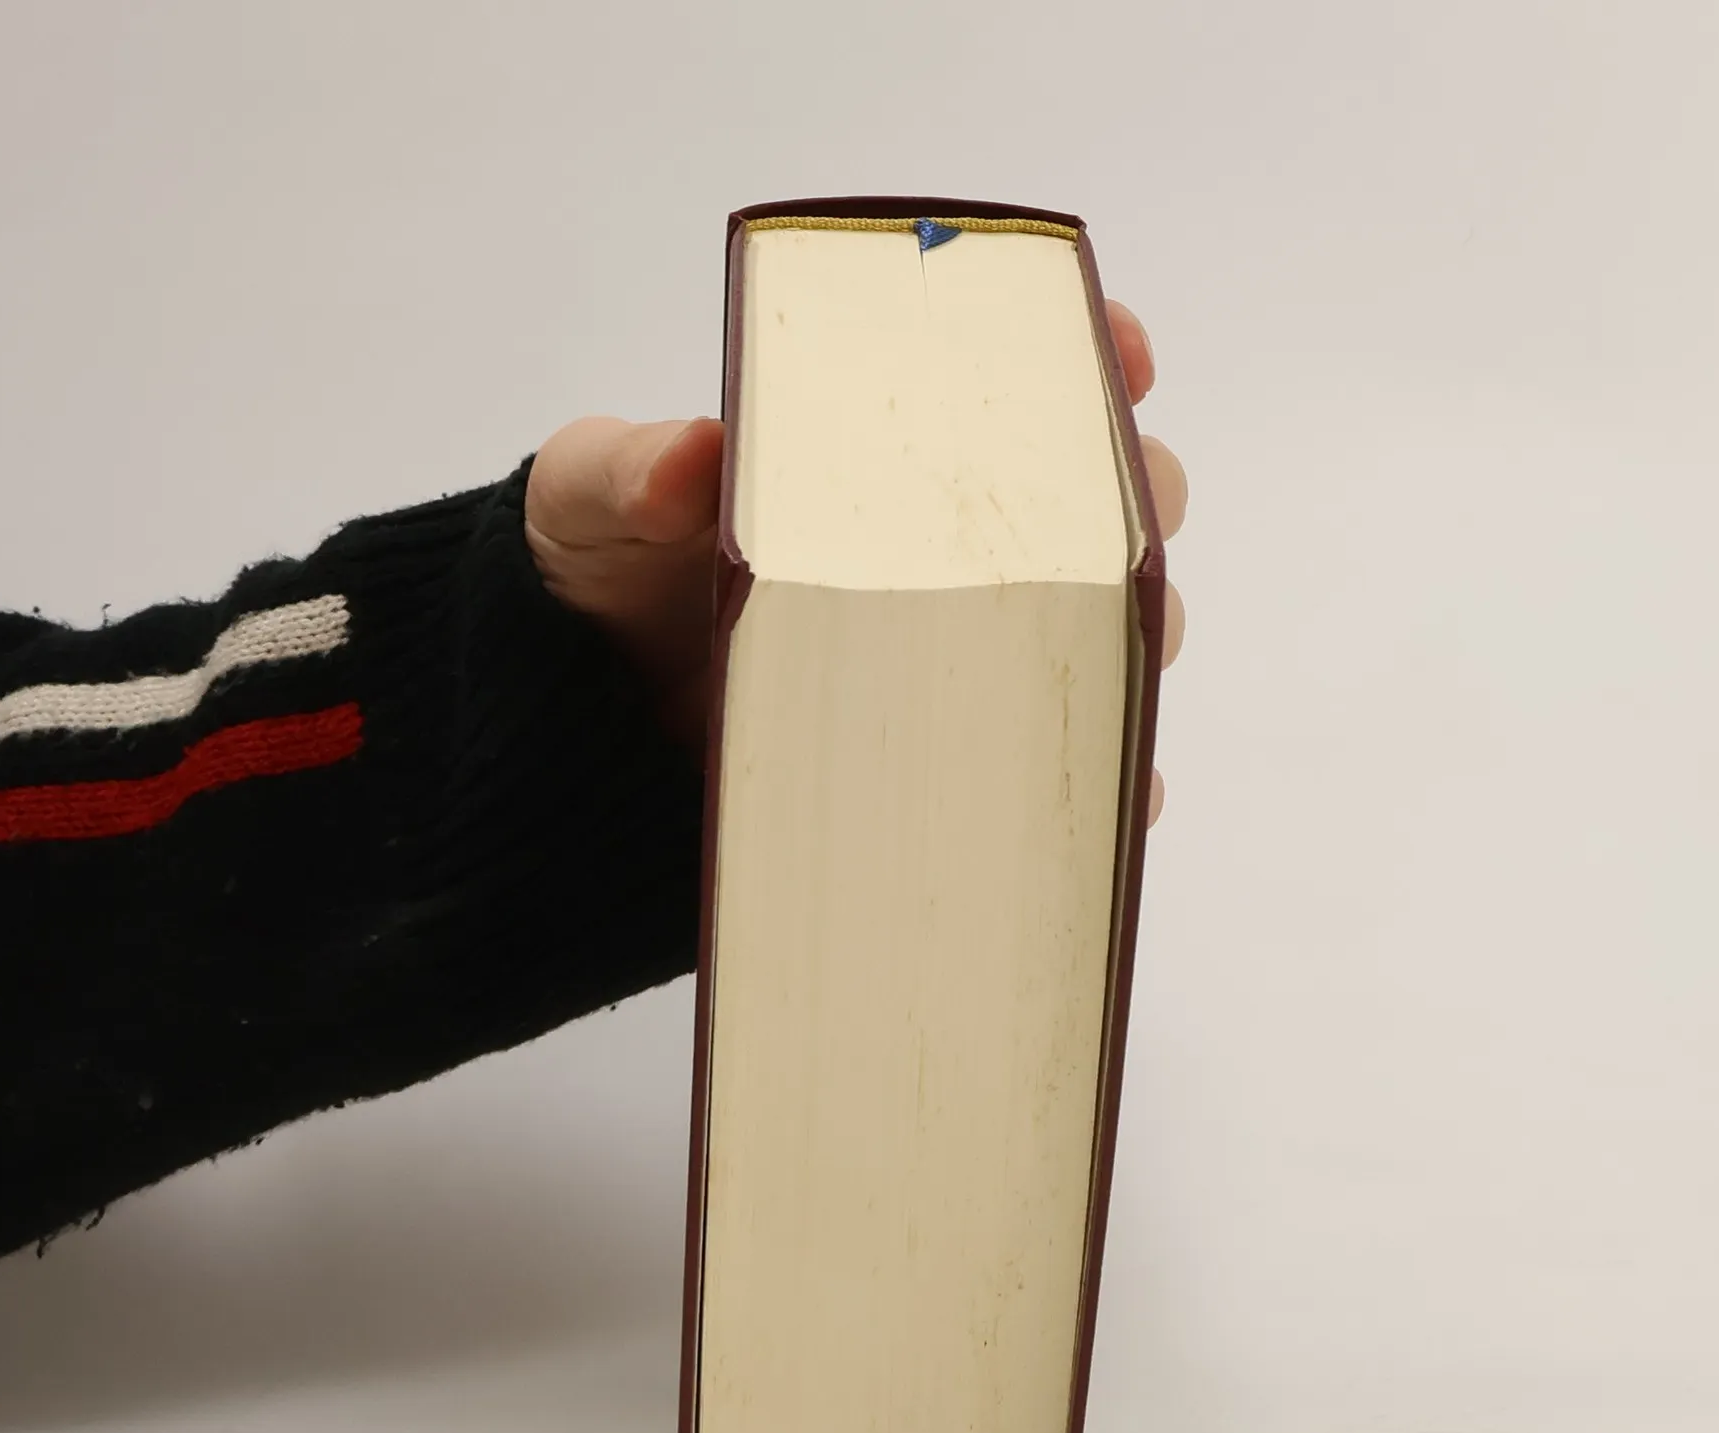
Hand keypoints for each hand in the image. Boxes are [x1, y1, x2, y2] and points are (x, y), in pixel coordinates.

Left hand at [525, 300, 1186, 818]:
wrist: (584, 719)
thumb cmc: (604, 572)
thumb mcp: (591, 499)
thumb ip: (627, 467)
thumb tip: (685, 458)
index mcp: (882, 452)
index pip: (1020, 379)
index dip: (1093, 354)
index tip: (1123, 352)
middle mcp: (948, 549)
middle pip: (1103, 510)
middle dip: (1134, 505)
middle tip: (1112, 522)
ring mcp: (961, 657)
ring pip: (1104, 635)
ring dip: (1125, 640)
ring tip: (1098, 654)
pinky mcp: (957, 760)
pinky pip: (1063, 772)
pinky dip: (1102, 782)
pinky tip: (1108, 793)